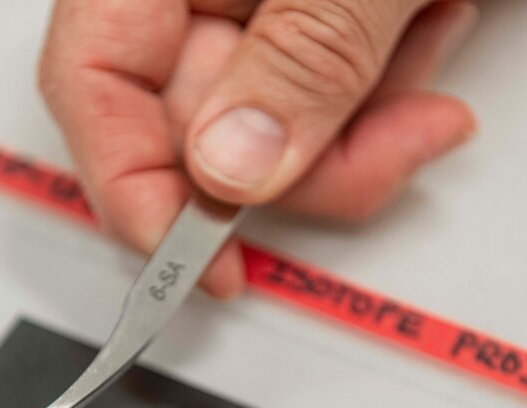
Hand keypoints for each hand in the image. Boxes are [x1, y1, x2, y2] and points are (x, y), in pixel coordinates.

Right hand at [38, 0, 478, 297]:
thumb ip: (302, 54)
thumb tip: (233, 172)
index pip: (93, 84)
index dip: (136, 190)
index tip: (202, 262)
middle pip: (194, 126)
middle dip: (301, 166)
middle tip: (392, 150)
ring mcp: (256, 0)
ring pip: (273, 129)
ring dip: (364, 120)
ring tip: (432, 37)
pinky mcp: (320, 17)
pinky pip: (330, 98)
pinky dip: (389, 91)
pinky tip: (433, 25)